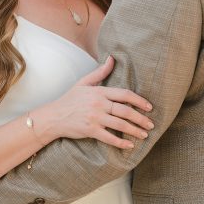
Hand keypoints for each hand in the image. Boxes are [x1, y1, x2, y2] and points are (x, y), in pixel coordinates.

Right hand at [37, 56, 154, 148]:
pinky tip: (130, 145)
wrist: (53, 117)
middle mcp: (99, 104)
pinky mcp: (90, 131)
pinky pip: (109, 138)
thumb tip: (112, 58)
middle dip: (141, 118)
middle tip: (151, 124)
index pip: (124, 94)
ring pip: (120, 125)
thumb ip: (100, 72)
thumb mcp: (84, 82)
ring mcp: (95, 118)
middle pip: (125, 111)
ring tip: (145, 134)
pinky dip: (121, 143)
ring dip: (135, 130)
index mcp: (99, 92)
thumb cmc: (70, 99)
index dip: (139, 100)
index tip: (149, 107)